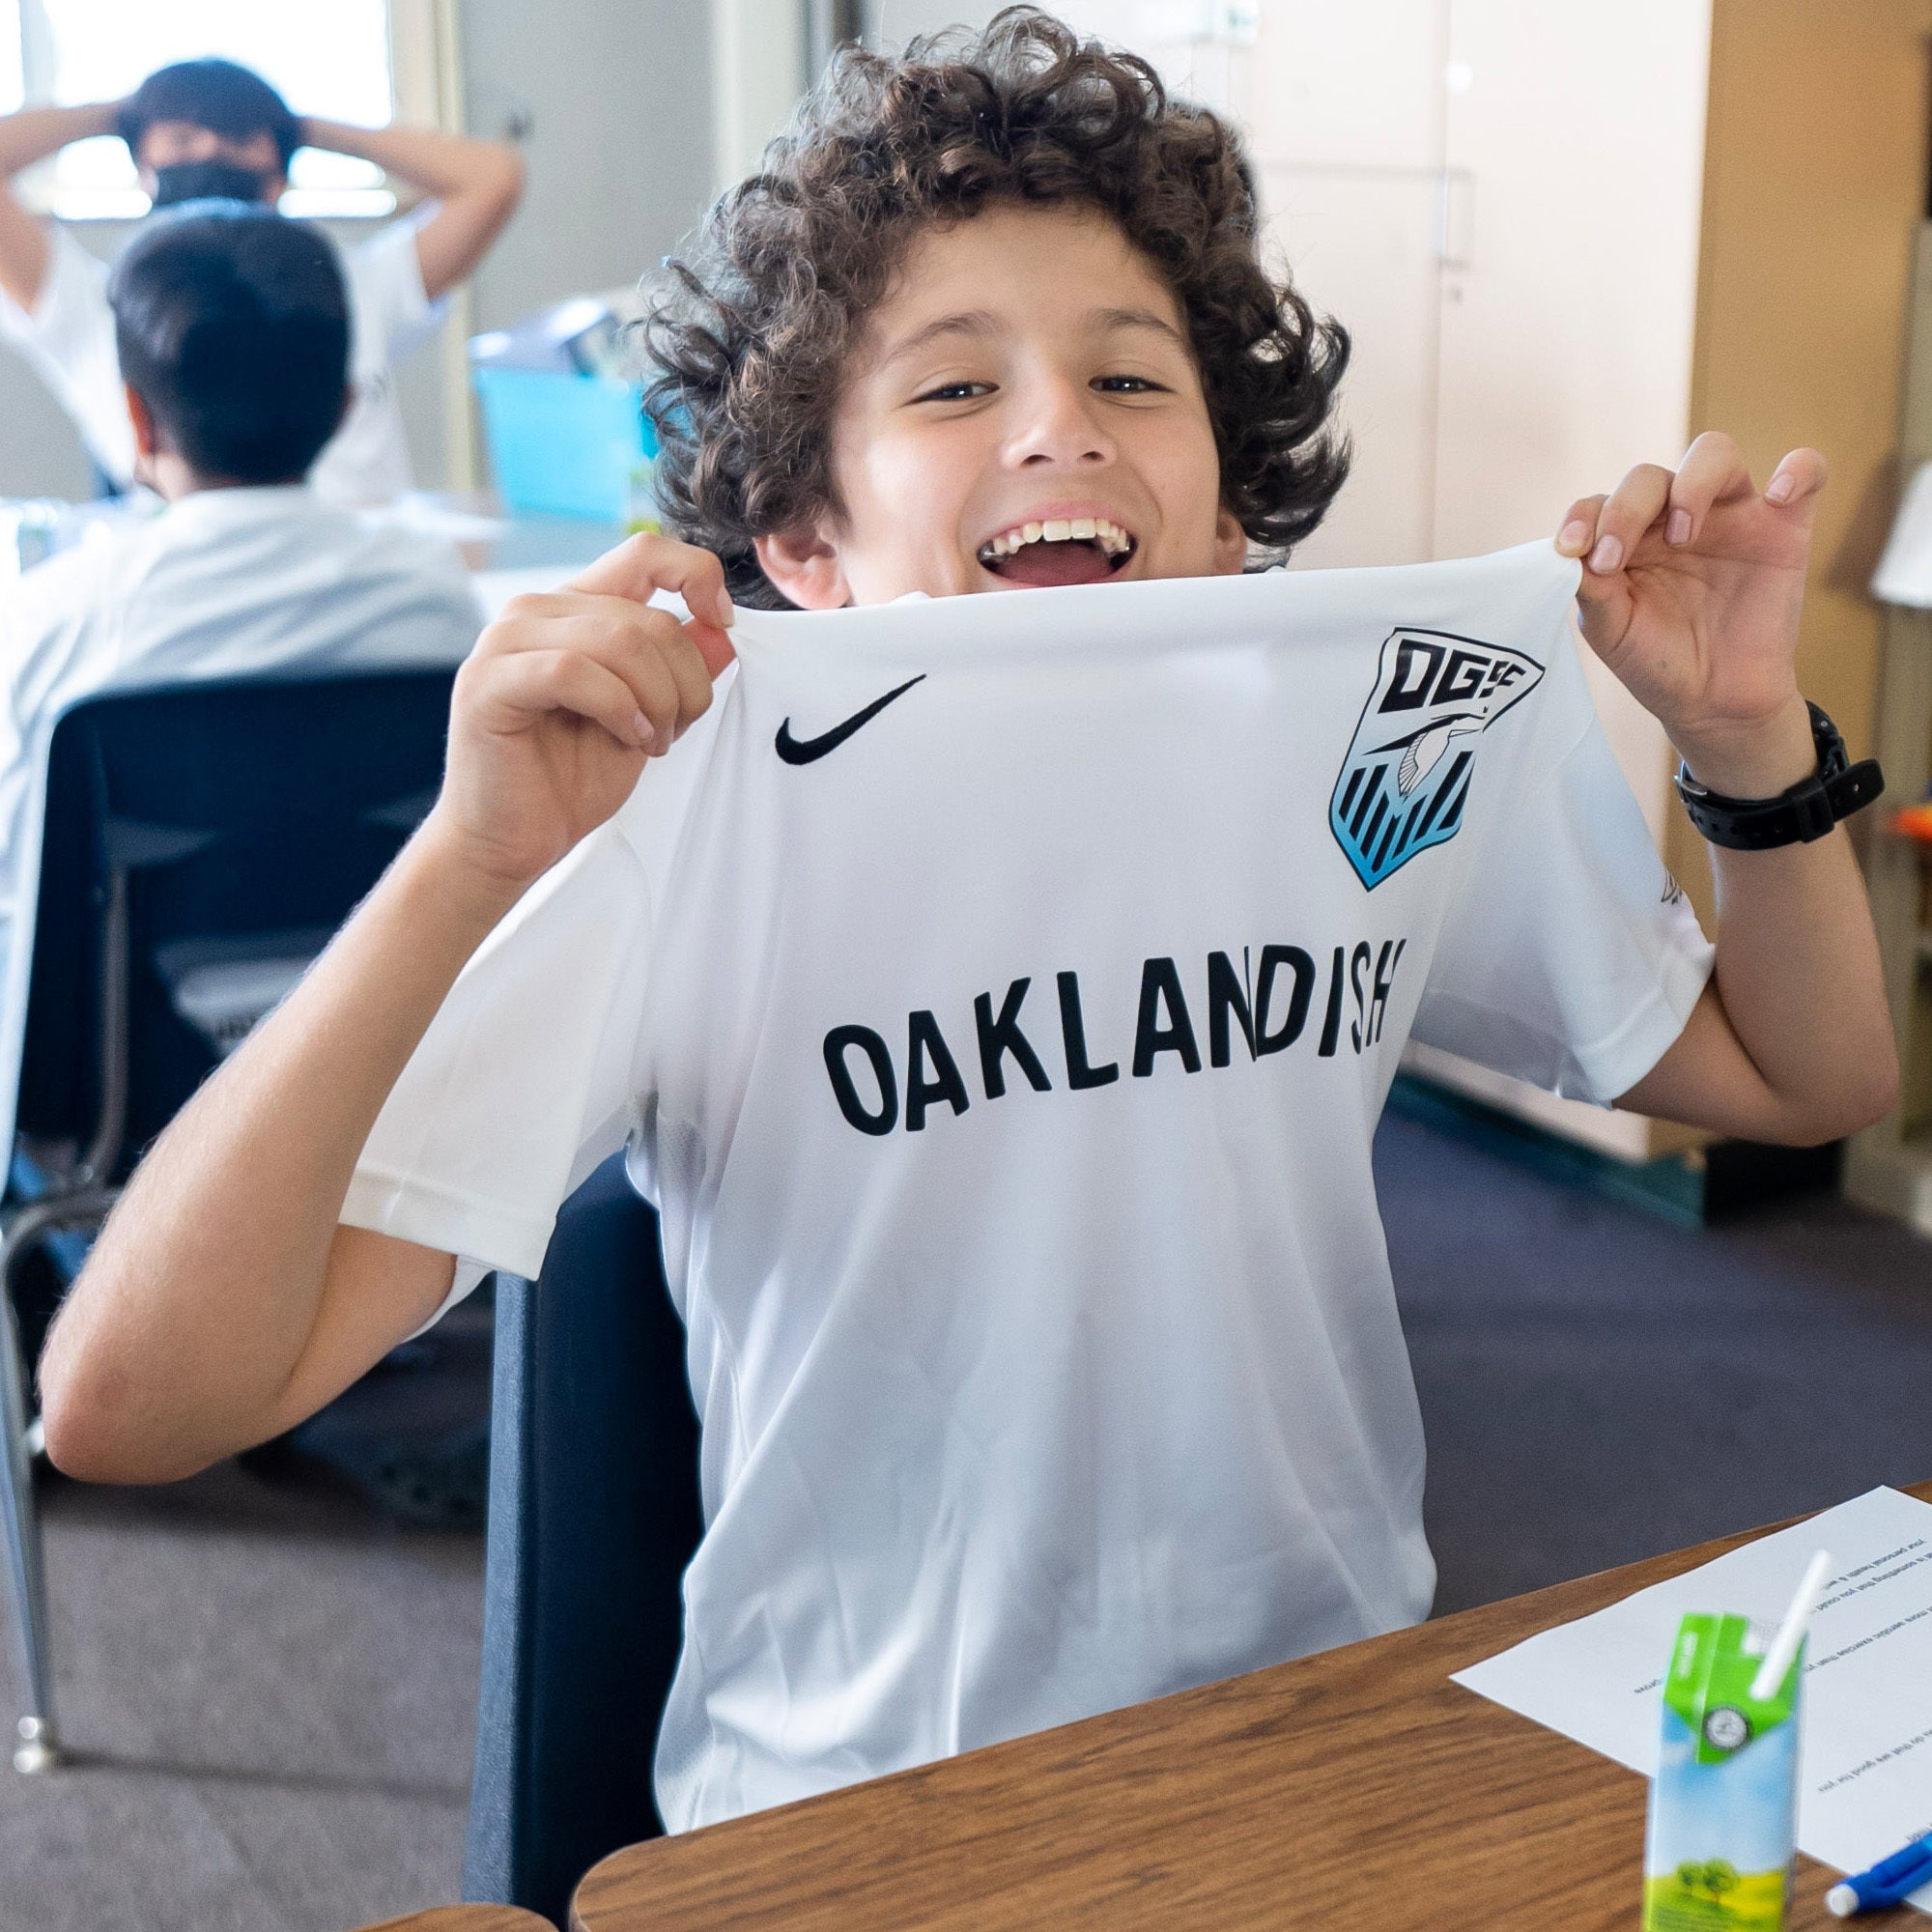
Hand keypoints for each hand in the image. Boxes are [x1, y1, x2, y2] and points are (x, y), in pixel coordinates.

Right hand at [422, 534, 734, 895]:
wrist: (510, 843)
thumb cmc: (569, 782)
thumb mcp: (648, 720)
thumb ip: (681, 672)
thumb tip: (722, 630)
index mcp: (576, 608)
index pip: (646, 553)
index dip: (698, 577)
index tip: (723, 625)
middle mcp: (537, 611)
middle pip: (647, 616)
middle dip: (684, 682)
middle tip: (673, 732)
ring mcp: (507, 641)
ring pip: (619, 639)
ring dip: (656, 700)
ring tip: (650, 742)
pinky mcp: (489, 680)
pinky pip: (575, 671)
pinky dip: (618, 708)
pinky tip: (626, 738)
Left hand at [1555, 432, 1826, 794]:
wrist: (1714, 702)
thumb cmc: (1657, 660)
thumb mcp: (1611, 629)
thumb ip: (1591, 587)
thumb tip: (1568, 550)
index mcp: (1627, 536)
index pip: (1601, 502)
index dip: (1582, 516)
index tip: (1571, 549)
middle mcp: (1674, 516)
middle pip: (1649, 476)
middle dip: (1625, 509)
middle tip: (1616, 558)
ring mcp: (1730, 516)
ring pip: (1715, 454)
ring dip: (1692, 484)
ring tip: (1682, 535)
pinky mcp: (1784, 527)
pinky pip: (1807, 472)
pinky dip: (1798, 470)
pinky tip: (1778, 497)